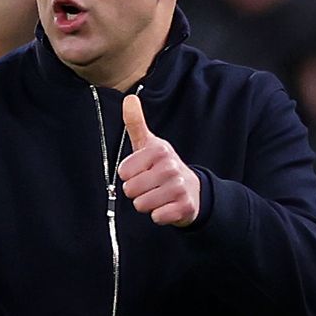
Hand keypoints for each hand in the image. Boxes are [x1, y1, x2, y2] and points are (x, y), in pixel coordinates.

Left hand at [118, 94, 200, 225]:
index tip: (142, 171)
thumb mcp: (149, 144)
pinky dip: (159, 215)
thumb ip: (136, 123)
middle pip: (130, 190)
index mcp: (159, 150)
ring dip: (147, 204)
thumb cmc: (163, 166)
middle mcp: (170, 167)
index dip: (129, 175)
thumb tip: (128, 99)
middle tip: (150, 186)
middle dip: (136, 192)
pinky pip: (156, 217)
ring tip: (158, 195)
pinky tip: (167, 206)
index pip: (124, 172)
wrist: (192, 190)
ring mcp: (179, 187)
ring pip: (141, 205)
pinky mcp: (185, 207)